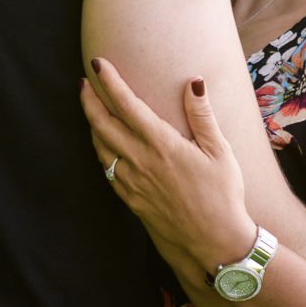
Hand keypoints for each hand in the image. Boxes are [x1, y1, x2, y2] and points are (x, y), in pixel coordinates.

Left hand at [80, 58, 254, 280]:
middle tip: (83, 82)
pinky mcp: (130, 199)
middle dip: (88, 99)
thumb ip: (202, 115)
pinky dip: (100, 150)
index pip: (127, 105)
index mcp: (161, 145)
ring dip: (91, 124)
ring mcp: (132, 182)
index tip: (97, 63)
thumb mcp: (220, 152)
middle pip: (102, 124)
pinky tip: (104, 145)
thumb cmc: (222, 195)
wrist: (212, 243)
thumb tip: (194, 82)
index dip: (109, 81)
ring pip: (100, 147)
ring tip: (91, 108)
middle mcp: (140, 161)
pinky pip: (107, 169)